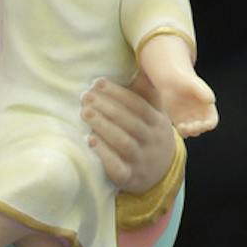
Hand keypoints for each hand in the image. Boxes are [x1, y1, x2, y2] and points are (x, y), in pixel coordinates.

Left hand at [81, 78, 178, 193]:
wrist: (162, 174)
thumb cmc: (151, 137)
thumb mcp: (156, 116)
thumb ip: (148, 95)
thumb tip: (138, 69)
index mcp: (157, 122)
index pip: (138, 105)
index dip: (118, 93)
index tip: (98, 82)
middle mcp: (151, 140)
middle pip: (130, 122)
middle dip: (107, 107)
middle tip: (86, 96)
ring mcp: (140, 160)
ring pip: (124, 142)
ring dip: (104, 126)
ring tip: (85, 113)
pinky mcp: (129, 178)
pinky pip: (118, 167)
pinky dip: (104, 155)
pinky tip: (90, 141)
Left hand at [165, 72, 218, 138]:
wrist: (171, 80)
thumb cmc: (185, 79)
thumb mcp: (194, 83)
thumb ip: (203, 91)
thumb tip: (211, 101)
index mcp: (208, 106)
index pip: (212, 121)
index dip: (207, 125)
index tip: (200, 124)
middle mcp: (200, 115)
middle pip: (201, 129)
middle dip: (196, 129)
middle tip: (188, 126)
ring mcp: (189, 119)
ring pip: (192, 132)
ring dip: (188, 132)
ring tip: (181, 126)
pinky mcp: (179, 121)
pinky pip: (182, 131)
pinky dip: (181, 131)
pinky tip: (177, 126)